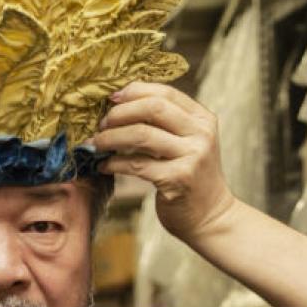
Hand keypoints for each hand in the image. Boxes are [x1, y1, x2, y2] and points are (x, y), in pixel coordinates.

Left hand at [92, 82, 235, 242]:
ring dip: (111, 138)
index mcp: (203, 119)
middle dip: (120, 113)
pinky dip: (114, 163)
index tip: (111, 98)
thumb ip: (165, 123)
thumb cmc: (190, 176)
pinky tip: (103, 166)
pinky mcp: (178, 180)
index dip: (134, 91)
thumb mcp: (187, 142)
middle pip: (153, 108)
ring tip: (96, 144)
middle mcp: (201, 134)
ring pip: (141, 135)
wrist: (211, 215)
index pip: (165, 93)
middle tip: (102, 124)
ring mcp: (192, 157)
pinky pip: (137, 165)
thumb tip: (119, 104)